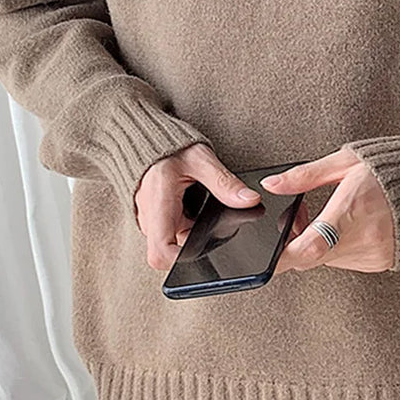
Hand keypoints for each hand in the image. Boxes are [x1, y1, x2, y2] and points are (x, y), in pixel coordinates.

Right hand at [134, 143, 260, 269]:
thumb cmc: (171, 148)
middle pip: (171, 252)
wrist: (150, 139)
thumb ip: (224, 182)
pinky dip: (189, 225)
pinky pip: (174, 232)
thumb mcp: (201, 160)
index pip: (161, 253)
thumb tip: (249, 200)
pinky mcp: (157, 219)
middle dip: (195, 241)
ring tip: (200, 206)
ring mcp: (152, 220)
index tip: (204, 247)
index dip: (182, 260)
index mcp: (157, 205)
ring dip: (193, 232)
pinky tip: (196, 208)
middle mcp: (150, 218)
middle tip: (209, 219)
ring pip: (174, 243)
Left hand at [260, 146, 394, 273]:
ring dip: (319, 243)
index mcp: (352, 208)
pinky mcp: (381, 261)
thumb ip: (304, 176)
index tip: (268, 262)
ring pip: (327, 259)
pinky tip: (350, 225)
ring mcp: (375, 253)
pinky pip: (346, 260)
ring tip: (333, 214)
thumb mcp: (343, 162)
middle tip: (303, 215)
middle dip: (297, 242)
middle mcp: (365, 237)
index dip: (285, 257)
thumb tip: (272, 184)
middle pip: (313, 255)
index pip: (312, 245)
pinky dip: (338, 246)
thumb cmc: (390, 166)